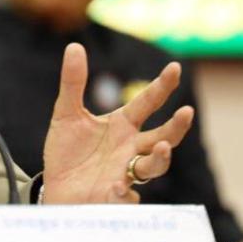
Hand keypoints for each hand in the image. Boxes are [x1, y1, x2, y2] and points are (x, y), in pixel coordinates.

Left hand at [42, 43, 194, 203]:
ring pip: (154, 166)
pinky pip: (127, 195)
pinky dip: (124, 192)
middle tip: (186, 112)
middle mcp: (131, 147)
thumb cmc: (67, 150)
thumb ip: (72, 83)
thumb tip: (74, 45)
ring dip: (161, 158)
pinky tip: (115, 187)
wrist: (56, 185)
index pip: (148, 102)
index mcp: (123, 125)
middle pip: (163, 136)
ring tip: (160, 147)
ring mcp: (127, 172)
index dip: (162, 85)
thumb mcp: (66, 114)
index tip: (174, 67)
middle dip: (176, 126)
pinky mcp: (115, 195)